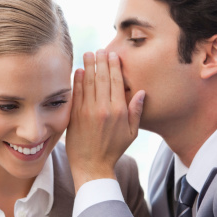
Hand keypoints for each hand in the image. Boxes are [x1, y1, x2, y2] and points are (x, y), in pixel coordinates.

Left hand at [65, 50, 144, 191]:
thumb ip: (136, 112)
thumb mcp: (131, 133)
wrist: (92, 166)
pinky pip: (77, 94)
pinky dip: (77, 81)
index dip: (114, 66)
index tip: (112, 55)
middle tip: (99, 50)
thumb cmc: (113, 150)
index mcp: (119, 112)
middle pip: (102, 78)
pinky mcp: (75, 116)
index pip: (116, 82)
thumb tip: (140, 92)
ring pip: (88, 83)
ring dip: (88, 66)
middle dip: (100, 61)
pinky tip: (79, 71)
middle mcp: (103, 109)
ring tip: (88, 54)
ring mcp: (87, 112)